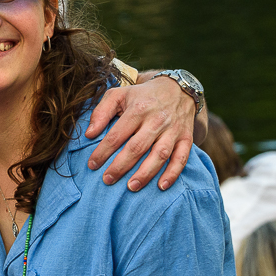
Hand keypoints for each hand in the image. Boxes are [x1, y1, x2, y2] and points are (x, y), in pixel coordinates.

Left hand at [85, 74, 195, 190]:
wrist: (177, 88)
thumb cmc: (142, 96)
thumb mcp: (118, 94)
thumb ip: (101, 112)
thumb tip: (89, 134)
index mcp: (138, 109)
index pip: (117, 134)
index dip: (103, 151)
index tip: (92, 165)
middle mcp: (156, 120)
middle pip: (137, 147)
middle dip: (121, 166)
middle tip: (107, 180)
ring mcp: (173, 130)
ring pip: (160, 155)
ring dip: (146, 173)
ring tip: (131, 187)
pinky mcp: (186, 138)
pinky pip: (181, 158)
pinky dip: (173, 173)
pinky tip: (161, 186)